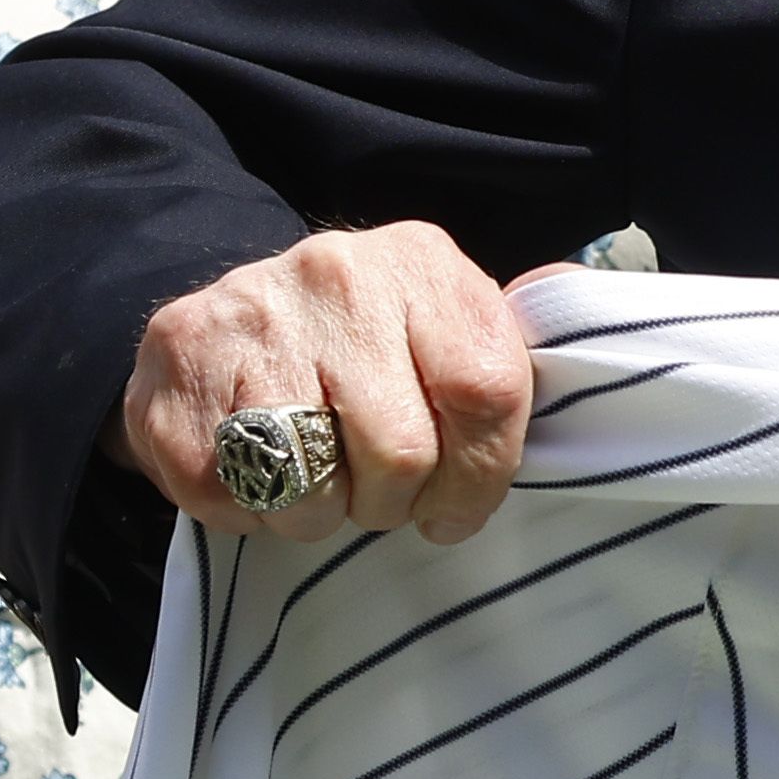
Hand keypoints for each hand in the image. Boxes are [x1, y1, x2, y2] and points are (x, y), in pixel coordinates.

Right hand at [122, 222, 536, 543]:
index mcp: (419, 262)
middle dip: (393, 502)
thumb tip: (607, 361)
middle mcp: (333, 275)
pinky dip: (247, 514)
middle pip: (399, 453)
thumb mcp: (447, 323)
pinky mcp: (171, 376)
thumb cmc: (366, 342)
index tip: (455, 508)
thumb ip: (508, 355)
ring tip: (315, 478)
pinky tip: (255, 471)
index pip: (484, 391)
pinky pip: (227, 500)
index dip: (480, 478)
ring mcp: (245, 319)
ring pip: (309, 489)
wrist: (229, 314)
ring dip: (318, 515)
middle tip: (376, 491)